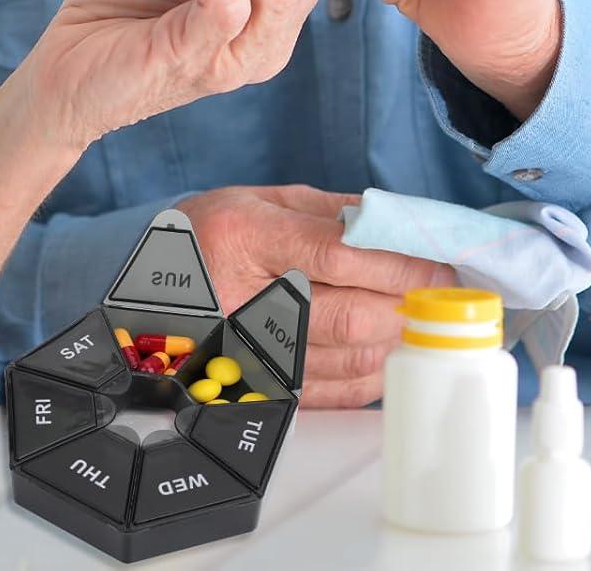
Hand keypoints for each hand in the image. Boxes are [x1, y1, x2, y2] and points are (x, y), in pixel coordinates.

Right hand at [180, 185, 454, 407]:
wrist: (148, 290)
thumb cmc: (206, 233)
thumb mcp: (256, 199)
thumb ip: (328, 210)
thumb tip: (398, 223)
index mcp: (244, 236)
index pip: (338, 254)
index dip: (399, 262)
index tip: (441, 262)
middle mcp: (243, 298)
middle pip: (350, 312)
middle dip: (409, 303)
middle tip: (442, 292)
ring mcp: (250, 350)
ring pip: (350, 356)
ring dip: (399, 338)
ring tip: (421, 317)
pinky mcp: (260, 386)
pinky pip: (334, 391)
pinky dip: (374, 374)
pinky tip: (390, 352)